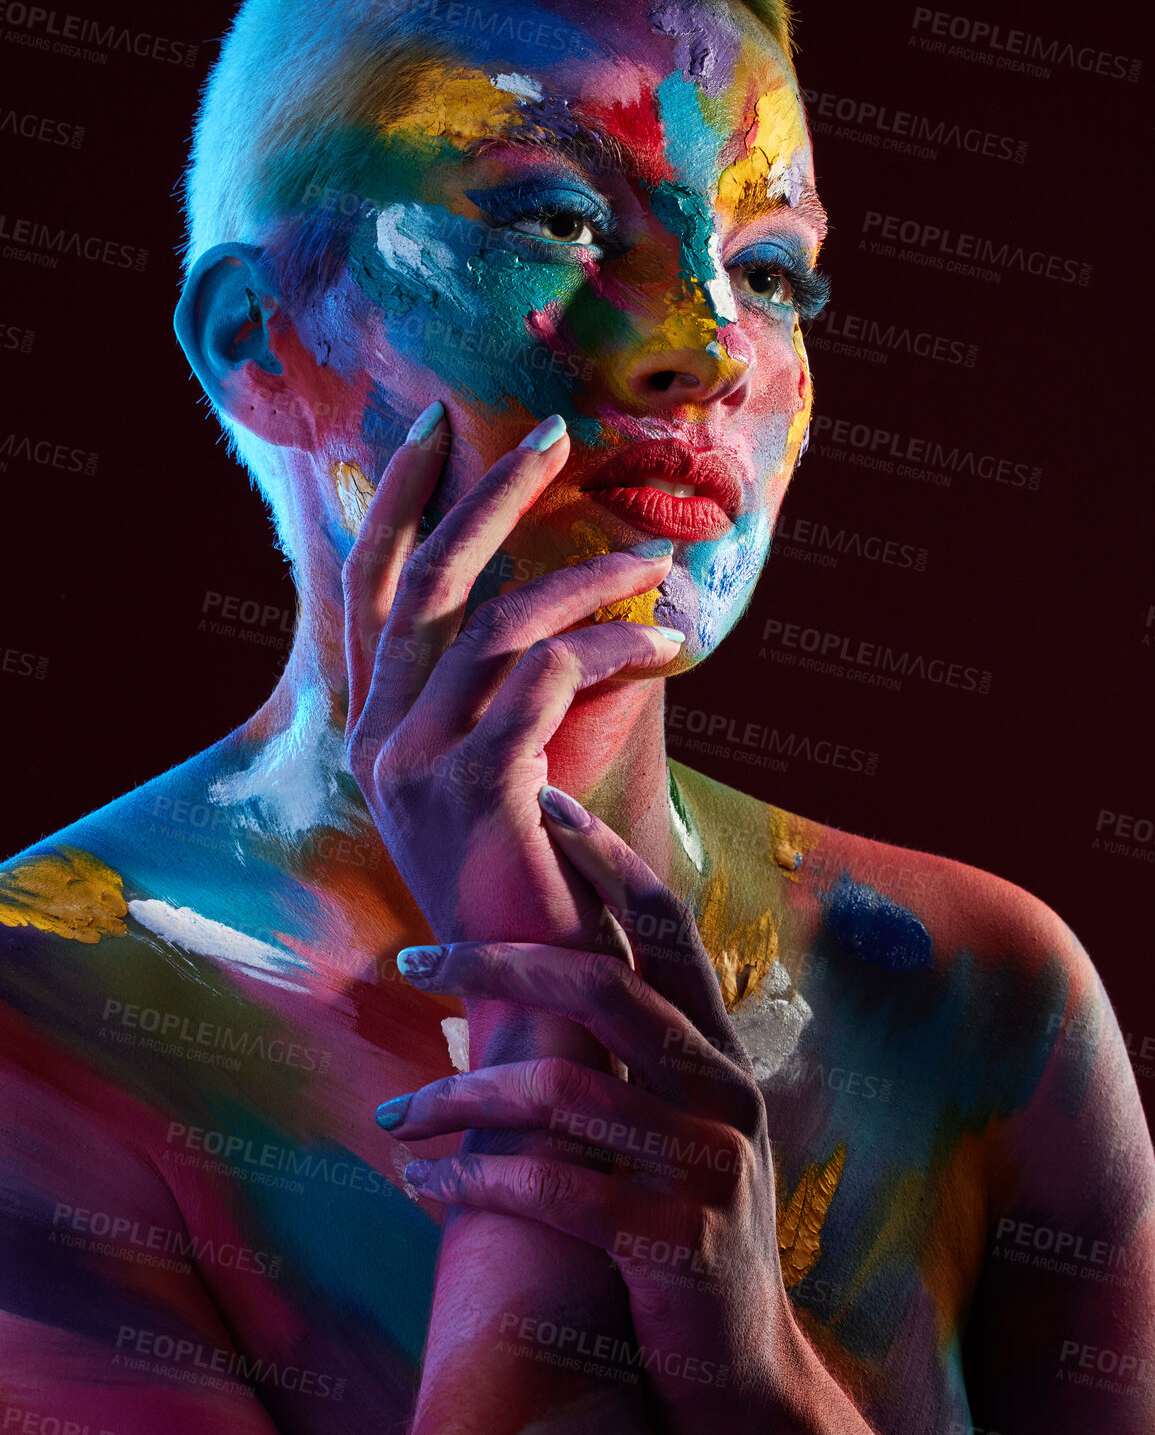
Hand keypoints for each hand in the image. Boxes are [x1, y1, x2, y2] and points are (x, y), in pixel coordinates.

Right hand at [342, 404, 683, 956]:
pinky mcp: (477, 789)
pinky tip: (668, 645)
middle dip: (487, 494)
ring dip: (589, 578)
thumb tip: (543, 614)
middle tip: (551, 433)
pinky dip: (614, 647)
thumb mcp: (496, 782)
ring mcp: (416, 767)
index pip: (369, 590)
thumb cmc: (533, 888)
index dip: (392, 504)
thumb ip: (494, 702)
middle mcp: (376, 742)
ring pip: (501, 624)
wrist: (537, 1002)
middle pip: (422, 582)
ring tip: (660, 560)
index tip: (432, 431)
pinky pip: (549, 678)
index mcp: (372, 732)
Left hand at [377, 797, 796, 1434]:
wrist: (740, 1369)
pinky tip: (419, 1184)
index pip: (664, 925)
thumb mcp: (672, 1124)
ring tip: (393, 1116)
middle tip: (411, 958)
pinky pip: (549, 1190)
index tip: (543, 802)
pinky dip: (470, 1182)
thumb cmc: (681, 1225)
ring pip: (560, 1092)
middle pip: (603, 986)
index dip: (606, 858)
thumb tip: (539, 966)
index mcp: (717, 1048)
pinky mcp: (673, 1242)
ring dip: (459, 1099)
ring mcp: (705, 1165)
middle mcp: (722, 1088)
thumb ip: (631, 1051)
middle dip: (497, 960)